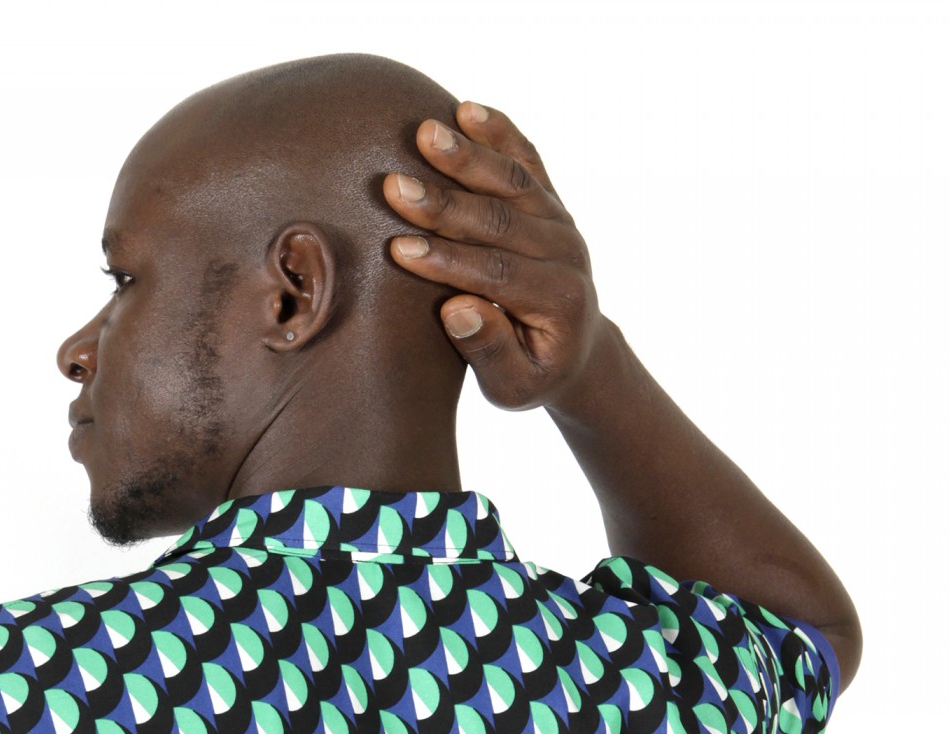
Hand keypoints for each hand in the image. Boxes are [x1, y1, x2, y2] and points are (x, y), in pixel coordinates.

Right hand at [385, 103, 604, 412]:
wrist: (576, 349)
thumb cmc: (532, 373)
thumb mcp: (512, 387)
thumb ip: (489, 351)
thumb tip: (458, 310)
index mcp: (556, 299)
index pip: (496, 273)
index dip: (447, 261)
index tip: (400, 249)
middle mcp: (565, 251)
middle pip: (499, 220)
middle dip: (444, 204)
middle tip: (394, 186)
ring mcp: (559, 219)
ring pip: (511, 181)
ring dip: (467, 156)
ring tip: (425, 133)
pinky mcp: (549, 199)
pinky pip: (526, 159)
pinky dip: (499, 132)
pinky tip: (467, 109)